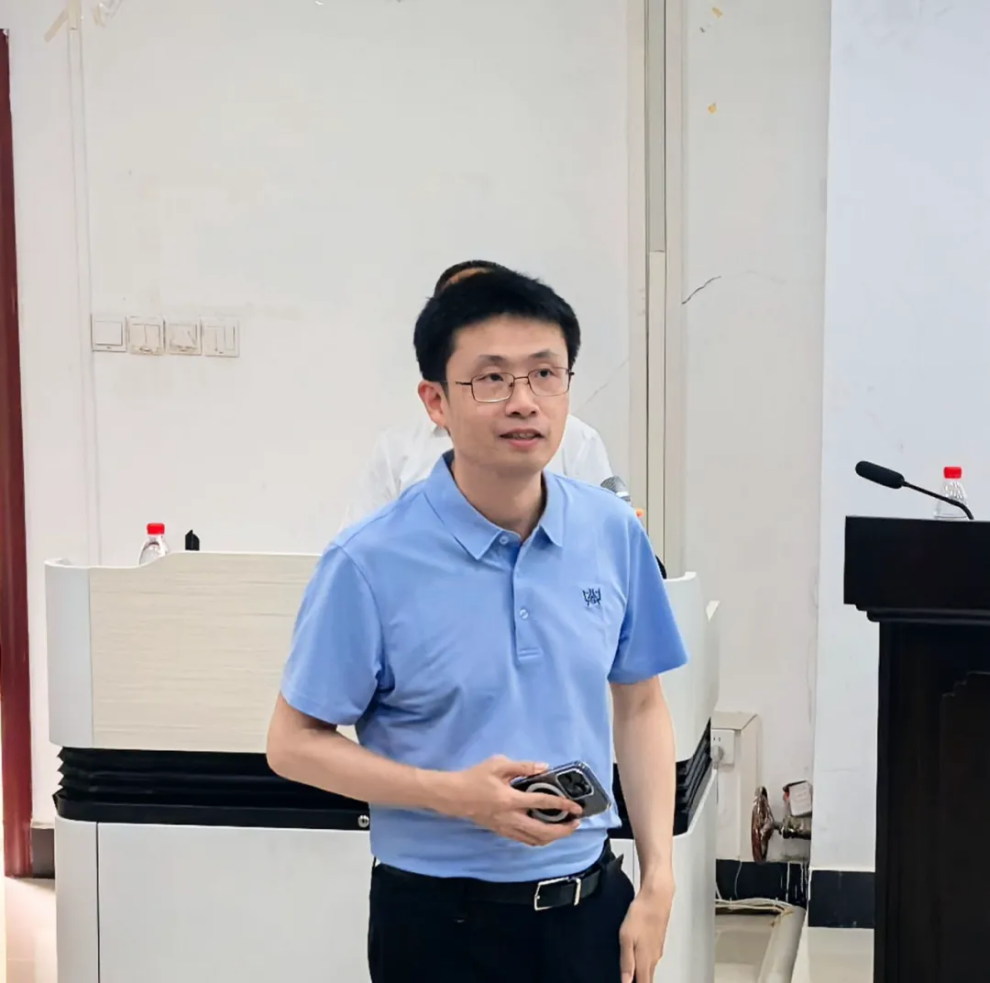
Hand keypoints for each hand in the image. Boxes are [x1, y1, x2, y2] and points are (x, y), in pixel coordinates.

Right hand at [438, 756, 582, 846]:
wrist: (454, 795)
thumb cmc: (475, 777)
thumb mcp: (498, 764)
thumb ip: (523, 767)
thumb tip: (544, 767)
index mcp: (510, 799)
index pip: (542, 803)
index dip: (562, 804)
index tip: (576, 807)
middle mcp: (510, 818)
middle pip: (543, 832)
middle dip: (563, 830)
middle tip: (576, 822)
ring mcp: (506, 828)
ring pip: (534, 840)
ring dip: (553, 837)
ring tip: (564, 828)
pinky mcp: (501, 832)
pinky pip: (525, 840)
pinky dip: (539, 839)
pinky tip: (545, 832)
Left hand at [619, 871, 674, 982]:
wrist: (657, 898)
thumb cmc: (640, 916)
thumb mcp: (626, 938)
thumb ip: (626, 961)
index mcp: (645, 960)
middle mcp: (653, 958)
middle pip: (647, 979)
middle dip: (639, 982)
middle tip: (628, 981)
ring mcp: (657, 950)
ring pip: (649, 969)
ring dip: (641, 976)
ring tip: (632, 976)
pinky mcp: (657, 941)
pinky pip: (651, 959)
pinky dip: (644, 965)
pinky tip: (638, 961)